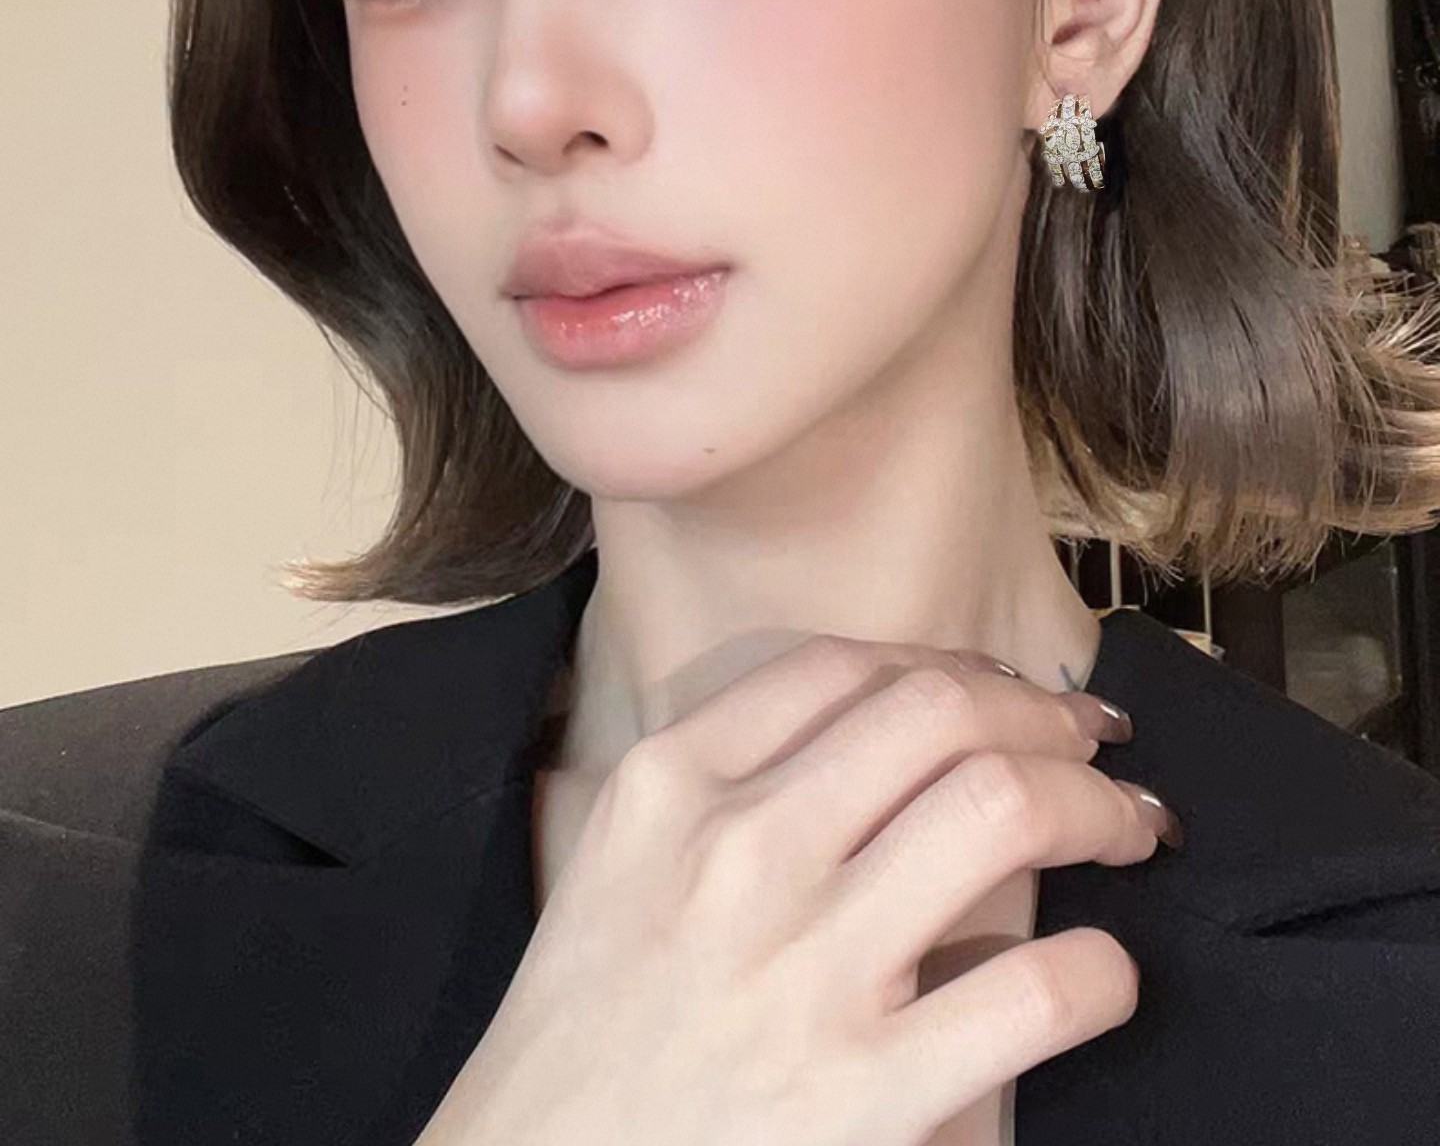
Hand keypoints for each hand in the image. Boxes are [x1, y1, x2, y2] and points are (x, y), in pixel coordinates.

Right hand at [416, 633, 1173, 1145]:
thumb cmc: (587, 1032)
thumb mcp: (619, 863)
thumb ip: (722, 778)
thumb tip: (879, 721)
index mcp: (670, 787)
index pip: (844, 668)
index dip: (954, 665)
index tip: (1002, 695)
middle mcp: (738, 852)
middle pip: (940, 713)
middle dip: (1043, 714)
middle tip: (1089, 741)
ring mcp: (804, 971)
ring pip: (1000, 809)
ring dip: (1096, 804)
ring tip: (1129, 824)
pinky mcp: (864, 1096)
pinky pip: (1035, 989)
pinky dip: (1099, 970)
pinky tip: (1100, 973)